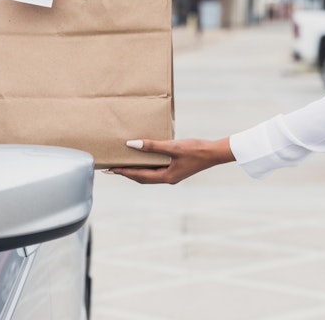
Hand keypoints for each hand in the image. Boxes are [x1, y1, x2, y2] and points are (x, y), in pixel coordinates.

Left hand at [107, 137, 234, 183]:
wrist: (214, 153)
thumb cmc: (195, 149)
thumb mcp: (172, 146)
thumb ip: (152, 146)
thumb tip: (131, 145)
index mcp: (166, 177)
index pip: (138, 175)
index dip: (123, 172)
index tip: (110, 169)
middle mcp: (167, 179)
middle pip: (141, 178)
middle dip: (126, 173)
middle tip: (111, 168)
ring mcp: (172, 175)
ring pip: (148, 175)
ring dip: (135, 170)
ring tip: (123, 164)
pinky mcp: (175, 170)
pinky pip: (155, 170)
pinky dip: (145, 166)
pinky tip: (142, 159)